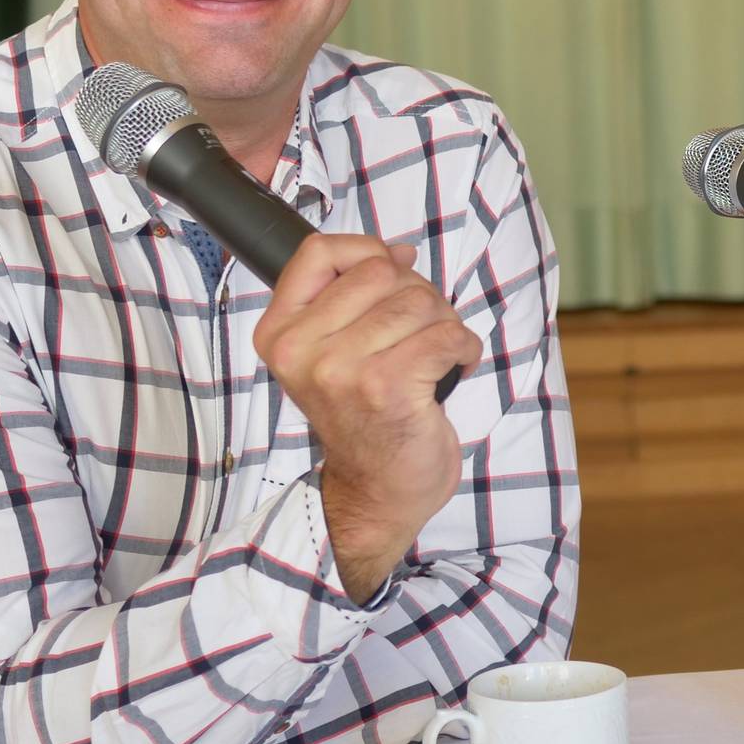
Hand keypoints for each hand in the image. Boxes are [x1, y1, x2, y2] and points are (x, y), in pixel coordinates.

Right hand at [252, 236, 483, 602]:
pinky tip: (452, 369)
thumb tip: (400, 252)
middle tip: (418, 336)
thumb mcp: (334, 351)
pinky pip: (447, 334)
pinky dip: (464, 348)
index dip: (366, 251)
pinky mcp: (386, 388)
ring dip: (444, 324)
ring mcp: (341, 370)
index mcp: (280, 334)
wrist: (376, 493)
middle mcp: (300, 350)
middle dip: (417, 295)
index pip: (318, 253)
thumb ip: (353, 296)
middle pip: (382, 271)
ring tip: (434, 357)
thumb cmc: (364, 417)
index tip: (390, 276)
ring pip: (420, 301)